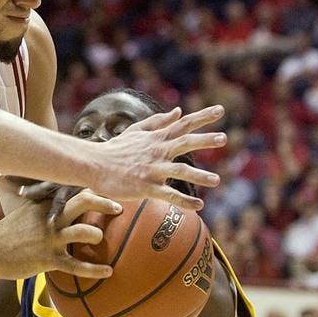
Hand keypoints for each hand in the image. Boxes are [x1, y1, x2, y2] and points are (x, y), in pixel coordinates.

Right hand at [0, 189, 119, 280]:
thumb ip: (41, 205)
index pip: (71, 190)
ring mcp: (50, 239)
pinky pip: (78, 266)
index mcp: (45, 205)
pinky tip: (108, 272)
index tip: (105, 186)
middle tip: (119, 208)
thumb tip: (54, 200)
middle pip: (83, 202)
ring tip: (102, 240)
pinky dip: (95, 270)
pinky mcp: (48, 260)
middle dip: (104, 203)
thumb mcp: (23, 213)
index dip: (90, 187)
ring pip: (84, 232)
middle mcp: (50, 218)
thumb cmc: (5, 234)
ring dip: (97, 235)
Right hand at [84, 105, 225, 210]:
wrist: (93, 165)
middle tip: (223, 138)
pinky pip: (168, 195)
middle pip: (185, 143)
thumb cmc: (115, 149)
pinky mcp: (145, 187)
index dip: (202, 117)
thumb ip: (158, 122)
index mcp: (156, 138)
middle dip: (205, 140)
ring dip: (199, 176)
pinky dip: (184, 201)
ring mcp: (152, 169)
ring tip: (216, 180)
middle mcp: (157, 151)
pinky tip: (198, 206)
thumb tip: (178, 111)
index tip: (220, 110)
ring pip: (180, 170)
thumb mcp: (135, 131)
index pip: (182, 124)